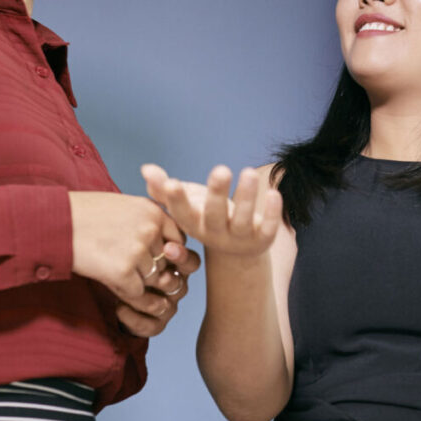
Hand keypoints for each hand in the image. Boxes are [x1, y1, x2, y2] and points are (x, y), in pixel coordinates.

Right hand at [69, 192, 197, 334]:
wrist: (53, 223)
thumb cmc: (85, 215)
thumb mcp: (125, 207)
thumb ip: (149, 223)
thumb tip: (172, 250)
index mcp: (154, 212)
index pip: (179, 241)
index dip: (167, 253)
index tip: (150, 256)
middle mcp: (151, 230)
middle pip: (166, 263)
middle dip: (151, 270)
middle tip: (129, 267)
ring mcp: (138, 251)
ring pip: (152, 280)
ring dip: (137, 283)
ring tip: (115, 271)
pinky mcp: (122, 271)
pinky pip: (136, 294)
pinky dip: (126, 294)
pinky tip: (110, 282)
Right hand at [141, 163, 281, 255]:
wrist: (236, 251)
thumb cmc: (206, 218)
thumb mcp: (187, 204)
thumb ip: (165, 188)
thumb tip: (146, 169)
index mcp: (194, 224)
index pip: (182, 213)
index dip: (176, 200)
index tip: (172, 182)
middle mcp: (215, 233)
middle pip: (214, 215)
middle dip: (217, 193)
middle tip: (221, 169)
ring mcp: (239, 238)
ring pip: (242, 219)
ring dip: (246, 197)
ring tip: (248, 171)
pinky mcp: (262, 239)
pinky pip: (268, 227)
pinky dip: (272, 212)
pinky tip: (274, 192)